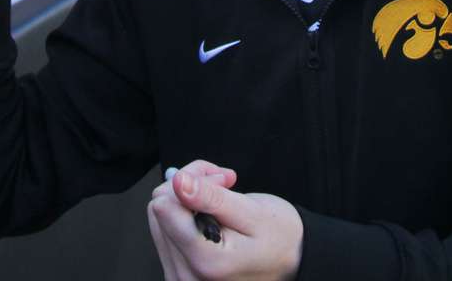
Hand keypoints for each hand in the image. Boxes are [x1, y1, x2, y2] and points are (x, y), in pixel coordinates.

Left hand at [148, 161, 302, 280]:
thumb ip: (211, 198)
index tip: (221, 181)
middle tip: (224, 184)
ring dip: (187, 198)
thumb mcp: (253, 212)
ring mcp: (180, 278)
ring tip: (221, 199)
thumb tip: (177, 181)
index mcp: (206, 261)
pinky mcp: (178, 273)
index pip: (165, 205)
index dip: (192, 182)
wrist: (292, 262)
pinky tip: (210, 213)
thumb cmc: (280, 237)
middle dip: (190, 187)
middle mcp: (187, 276)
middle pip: (160, 207)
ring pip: (159, 216)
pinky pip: (164, 231)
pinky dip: (185, 215)